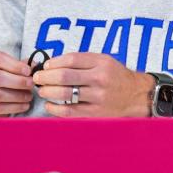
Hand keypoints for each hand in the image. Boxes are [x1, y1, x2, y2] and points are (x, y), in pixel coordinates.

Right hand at [0, 51, 32, 116]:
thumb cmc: (5, 76)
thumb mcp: (13, 67)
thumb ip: (23, 65)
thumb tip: (35, 65)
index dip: (15, 65)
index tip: (28, 71)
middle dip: (17, 81)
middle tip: (31, 84)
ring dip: (16, 96)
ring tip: (29, 96)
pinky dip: (14, 107)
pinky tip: (24, 105)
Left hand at [33, 52, 155, 117]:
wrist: (135, 95)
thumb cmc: (115, 76)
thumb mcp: (104, 61)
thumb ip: (82, 61)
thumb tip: (53, 64)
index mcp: (102, 63)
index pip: (72, 60)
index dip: (54, 62)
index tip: (46, 65)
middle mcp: (100, 79)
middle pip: (65, 76)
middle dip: (46, 77)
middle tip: (37, 78)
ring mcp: (97, 97)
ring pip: (64, 94)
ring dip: (48, 91)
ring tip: (41, 90)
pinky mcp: (95, 113)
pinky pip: (69, 111)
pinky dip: (55, 109)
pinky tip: (49, 105)